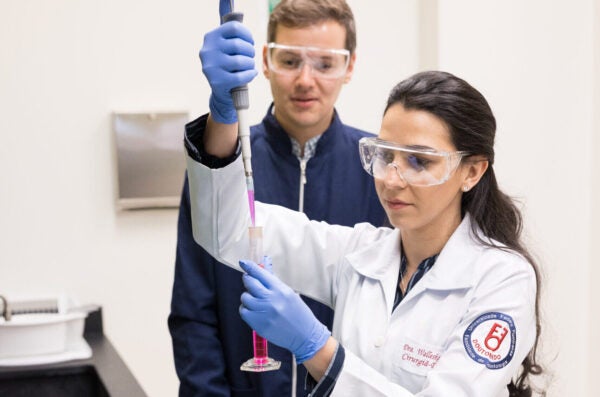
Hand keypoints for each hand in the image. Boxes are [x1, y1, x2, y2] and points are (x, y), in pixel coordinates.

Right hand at [199, 6, 256, 123]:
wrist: (222, 92)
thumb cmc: (228, 65)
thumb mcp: (225, 46)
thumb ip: (229, 29)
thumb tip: (229, 3)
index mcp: (210, 37)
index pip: (234, 28)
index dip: (247, 34)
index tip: (250, 42)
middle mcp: (208, 50)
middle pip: (239, 45)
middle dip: (250, 52)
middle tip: (250, 57)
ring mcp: (211, 67)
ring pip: (241, 61)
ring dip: (250, 64)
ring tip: (249, 66)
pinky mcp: (217, 82)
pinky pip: (241, 76)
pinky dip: (250, 75)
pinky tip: (250, 74)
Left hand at [239, 259, 330, 363]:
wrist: (304, 335)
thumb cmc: (298, 313)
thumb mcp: (289, 294)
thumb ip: (273, 283)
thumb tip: (262, 271)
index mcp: (280, 290)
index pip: (260, 274)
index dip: (250, 267)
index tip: (243, 262)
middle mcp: (271, 299)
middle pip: (250, 283)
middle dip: (248, 280)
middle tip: (249, 281)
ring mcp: (264, 312)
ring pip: (245, 297)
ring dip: (247, 297)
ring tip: (256, 300)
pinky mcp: (258, 324)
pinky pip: (244, 311)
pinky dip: (246, 309)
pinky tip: (254, 310)